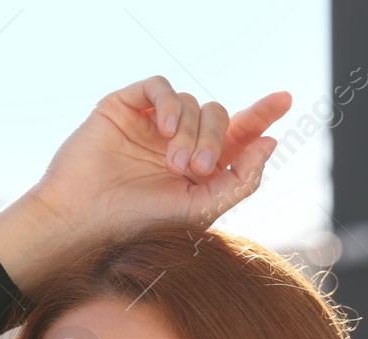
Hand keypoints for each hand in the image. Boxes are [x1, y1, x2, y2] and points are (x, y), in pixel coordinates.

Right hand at [0, 77, 290, 295]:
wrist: (82, 221)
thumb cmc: (137, 224)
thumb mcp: (201, 209)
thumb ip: (241, 179)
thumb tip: (270, 141)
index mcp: (197, 165)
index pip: (238, 131)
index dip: (262, 114)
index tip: (285, 100)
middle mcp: (176, 141)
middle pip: (218, 115)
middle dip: (216, 138)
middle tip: (197, 168)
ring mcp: (149, 123)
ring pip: (191, 102)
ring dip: (190, 130)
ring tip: (173, 163)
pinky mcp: (124, 107)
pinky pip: (159, 86)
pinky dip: (167, 103)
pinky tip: (162, 129)